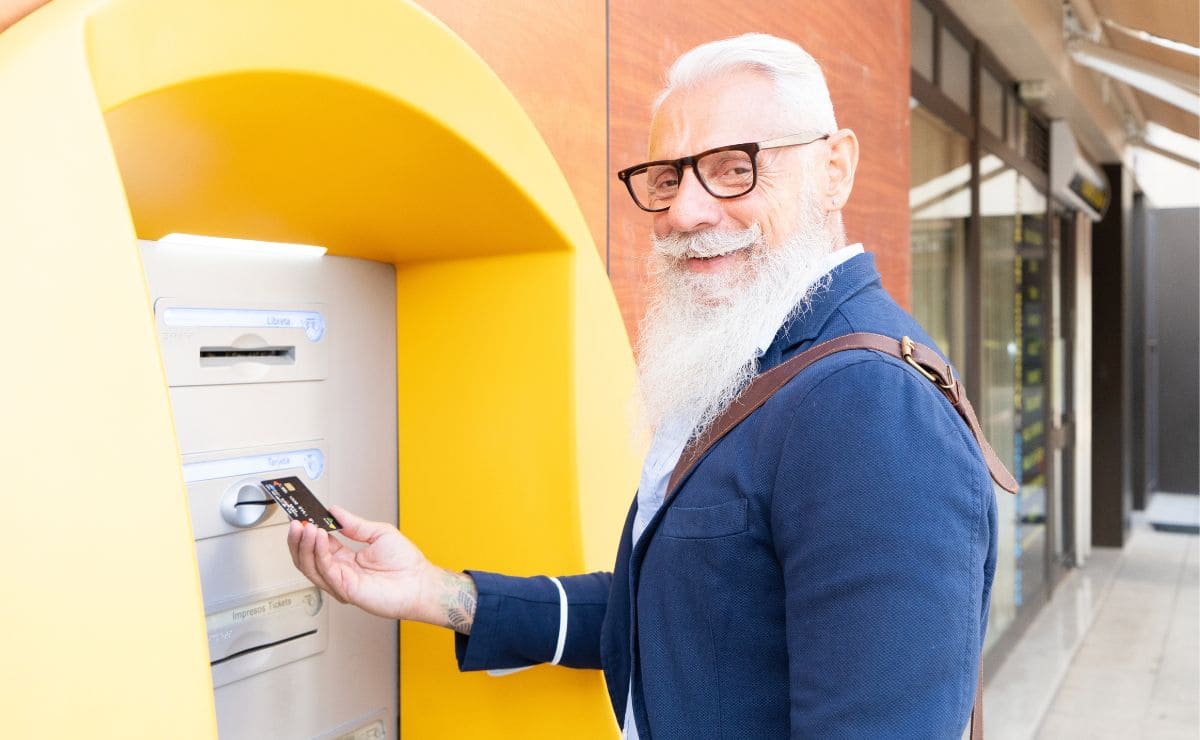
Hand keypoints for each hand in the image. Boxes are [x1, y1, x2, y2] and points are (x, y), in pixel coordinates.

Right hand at [286, 506, 476, 632]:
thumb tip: (334, 510)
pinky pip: (326, 570)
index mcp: (346, 558)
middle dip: (298, 539)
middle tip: (296, 521)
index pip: (318, 544)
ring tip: (305, 526)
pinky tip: (319, 537)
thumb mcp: (378, 532)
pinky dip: (319, 552)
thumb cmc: (406, 563)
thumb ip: (354, 523)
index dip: (307, 531)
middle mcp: (340, 571)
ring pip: (310, 565)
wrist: (420, 582)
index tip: (300, 516)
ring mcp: (341, 581)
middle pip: (308, 557)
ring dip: (305, 544)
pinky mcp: (346, 589)